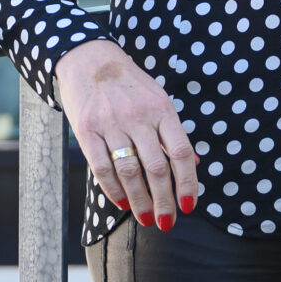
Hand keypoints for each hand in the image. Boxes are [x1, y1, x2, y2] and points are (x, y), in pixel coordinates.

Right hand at [57, 39, 198, 229]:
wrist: (89, 59)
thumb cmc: (130, 85)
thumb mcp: (159, 99)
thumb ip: (172, 132)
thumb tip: (193, 162)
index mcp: (163, 110)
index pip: (180, 153)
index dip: (187, 182)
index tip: (189, 205)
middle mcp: (139, 118)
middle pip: (156, 168)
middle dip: (164, 200)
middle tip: (168, 222)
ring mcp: (112, 124)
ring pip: (129, 171)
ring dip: (140, 200)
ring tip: (148, 218)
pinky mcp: (87, 130)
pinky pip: (101, 167)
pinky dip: (113, 189)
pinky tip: (122, 203)